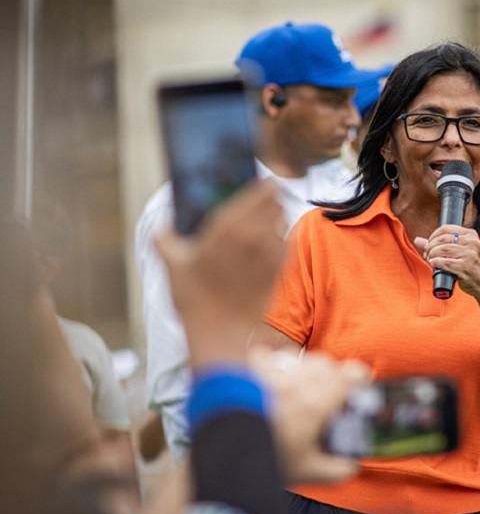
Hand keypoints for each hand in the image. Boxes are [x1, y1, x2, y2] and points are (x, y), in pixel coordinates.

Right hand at [154, 180, 285, 366]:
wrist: (220, 333)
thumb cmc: (193, 300)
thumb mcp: (172, 265)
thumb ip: (165, 239)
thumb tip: (160, 226)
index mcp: (228, 227)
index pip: (260, 192)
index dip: (264, 183)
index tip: (260, 179)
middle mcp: (253, 236)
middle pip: (276, 202)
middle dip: (271, 196)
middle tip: (261, 196)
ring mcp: (269, 254)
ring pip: (283, 221)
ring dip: (276, 216)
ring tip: (263, 219)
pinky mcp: (278, 271)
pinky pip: (286, 244)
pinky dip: (279, 238)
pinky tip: (266, 242)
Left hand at [252, 349, 369, 484]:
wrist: (223, 454)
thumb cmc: (264, 460)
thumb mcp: (306, 471)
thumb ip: (335, 469)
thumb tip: (351, 467)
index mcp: (315, 405)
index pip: (349, 377)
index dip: (358, 377)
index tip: (361, 380)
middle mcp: (296, 384)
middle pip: (325, 364)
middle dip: (331, 374)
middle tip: (328, 389)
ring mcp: (272, 374)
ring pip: (298, 358)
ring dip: (304, 368)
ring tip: (299, 384)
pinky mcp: (249, 372)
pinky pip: (268, 355)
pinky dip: (273, 362)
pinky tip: (272, 376)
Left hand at [413, 225, 479, 297]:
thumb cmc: (469, 266)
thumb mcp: (459, 251)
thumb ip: (439, 244)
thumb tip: (417, 240)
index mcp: (471, 235)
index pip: (446, 229)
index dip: (433, 236)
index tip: (429, 244)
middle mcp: (472, 243)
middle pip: (443, 239)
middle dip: (430, 246)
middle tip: (426, 254)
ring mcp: (470, 255)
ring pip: (443, 249)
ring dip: (431, 254)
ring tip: (429, 259)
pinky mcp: (466, 267)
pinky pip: (445, 262)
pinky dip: (435, 262)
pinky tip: (433, 263)